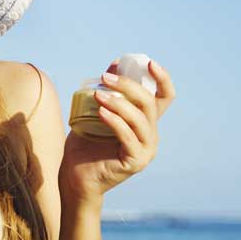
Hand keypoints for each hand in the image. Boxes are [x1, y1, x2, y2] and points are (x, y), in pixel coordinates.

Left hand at [59, 57, 175, 205]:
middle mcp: (151, 135)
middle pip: (149, 103)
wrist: (76, 176)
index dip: (162, 79)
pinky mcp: (135, 161)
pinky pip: (128, 136)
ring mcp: (146, 150)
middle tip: (105, 77)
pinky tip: (100, 112)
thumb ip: (109, 91)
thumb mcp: (98, 110)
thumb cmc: (86, 142)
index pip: (165, 97)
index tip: (149, 63)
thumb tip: (114, 65)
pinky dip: (114, 121)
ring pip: (139, 119)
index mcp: (146, 122)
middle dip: (128, 85)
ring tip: (98, 94)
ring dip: (118, 102)